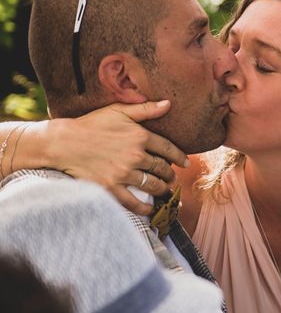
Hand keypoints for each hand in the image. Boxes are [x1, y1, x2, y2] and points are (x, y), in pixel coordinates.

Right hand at [49, 101, 187, 214]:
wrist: (63, 142)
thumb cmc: (91, 124)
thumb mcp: (118, 111)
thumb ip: (145, 109)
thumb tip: (169, 104)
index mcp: (140, 136)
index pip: (168, 149)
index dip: (180, 157)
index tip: (186, 163)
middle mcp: (135, 155)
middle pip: (162, 168)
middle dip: (170, 174)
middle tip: (172, 178)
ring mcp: (123, 173)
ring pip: (152, 185)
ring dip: (162, 189)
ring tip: (164, 190)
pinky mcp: (111, 187)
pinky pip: (133, 202)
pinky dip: (144, 207)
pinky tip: (150, 208)